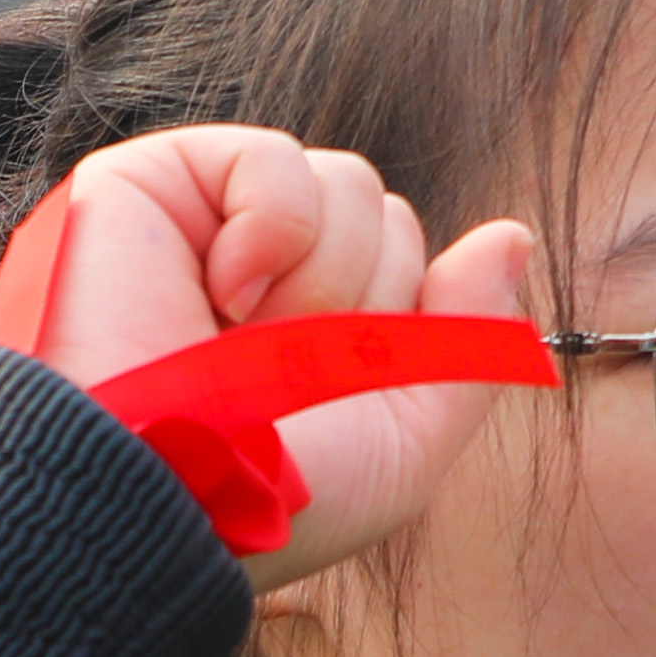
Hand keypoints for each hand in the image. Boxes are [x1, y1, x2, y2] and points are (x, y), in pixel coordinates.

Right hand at [13, 126, 549, 587]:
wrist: (160, 496)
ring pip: (343, 182)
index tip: (338, 396)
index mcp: (309, 338)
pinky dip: (269, 227)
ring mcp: (200, 229)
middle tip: (286, 374)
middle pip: (381, 216)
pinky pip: (269, 158)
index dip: (396, 327)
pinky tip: (224, 292)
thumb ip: (467, 342)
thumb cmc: (271, 498)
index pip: (406, 267)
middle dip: (361, 302)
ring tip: (245, 340)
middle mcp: (256, 281)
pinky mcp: (144, 187)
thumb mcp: (402, 446)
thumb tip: (511, 236)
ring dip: (320, 277)